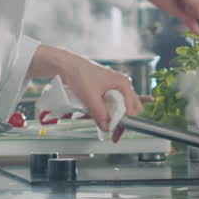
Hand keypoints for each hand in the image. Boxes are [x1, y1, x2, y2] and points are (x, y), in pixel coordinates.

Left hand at [27, 46, 141, 136]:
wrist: (68, 66)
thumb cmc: (80, 74)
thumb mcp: (90, 96)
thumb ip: (99, 113)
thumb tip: (106, 127)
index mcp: (123, 84)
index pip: (131, 110)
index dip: (123, 122)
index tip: (114, 132)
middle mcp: (122, 85)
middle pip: (131, 108)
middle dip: (123, 121)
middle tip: (111, 129)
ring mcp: (115, 87)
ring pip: (123, 107)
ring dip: (115, 116)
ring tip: (103, 122)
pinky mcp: (108, 89)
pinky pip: (114, 104)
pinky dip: (108, 111)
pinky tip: (98, 114)